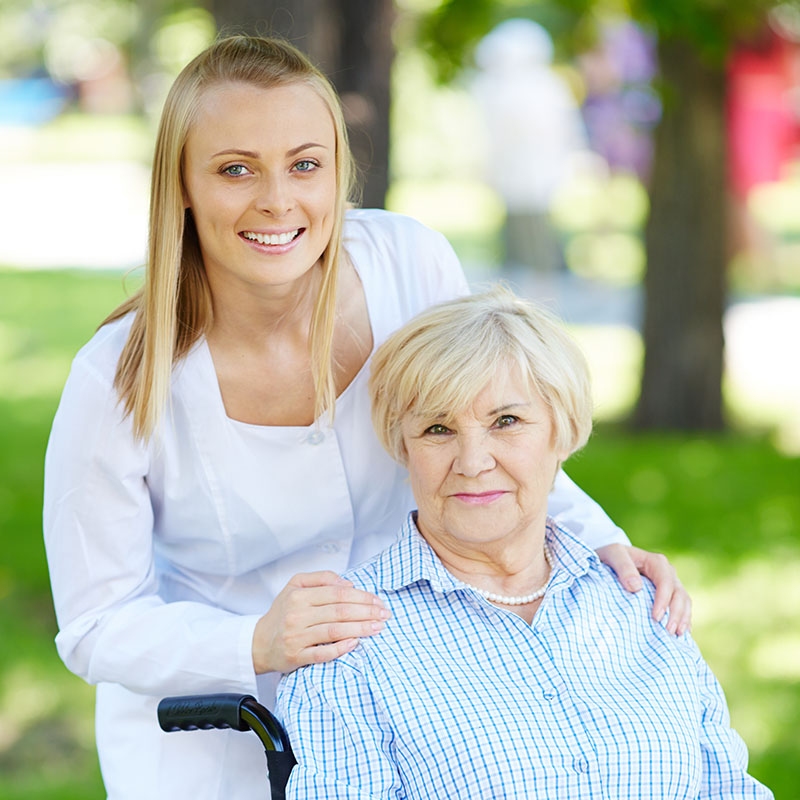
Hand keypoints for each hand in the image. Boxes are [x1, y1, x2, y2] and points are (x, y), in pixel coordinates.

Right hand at [252, 571, 390, 673]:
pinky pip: (322, 653)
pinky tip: (356, 643)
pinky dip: (340, 649)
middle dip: (367, 612)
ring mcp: (296, 636)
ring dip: (360, 629)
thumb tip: (348, 583)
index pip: (338, 593)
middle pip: (340, 611)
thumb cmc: (282, 612)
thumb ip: (321, 579)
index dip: (361, 596)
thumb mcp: (295, 586)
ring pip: (334, 631)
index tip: (378, 601)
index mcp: (299, 595)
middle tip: (385, 614)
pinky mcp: (296, 656)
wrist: (258, 642)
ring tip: (378, 627)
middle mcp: (297, 615)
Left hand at [595, 544, 691, 635]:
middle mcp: (667, 572)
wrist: (613, 557)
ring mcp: (671, 583)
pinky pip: (682, 606)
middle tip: (669, 632)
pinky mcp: (669, 593)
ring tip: (677, 635)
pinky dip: (683, 619)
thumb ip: (623, 568)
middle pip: (679, 593)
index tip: (656, 617)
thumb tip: (636, 587)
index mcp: (656, 562)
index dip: (663, 600)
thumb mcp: (613, 554)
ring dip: (683, 618)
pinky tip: (681, 633)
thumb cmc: (613, 555)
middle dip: (676, 613)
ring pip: (684, 601)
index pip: (665, 582)